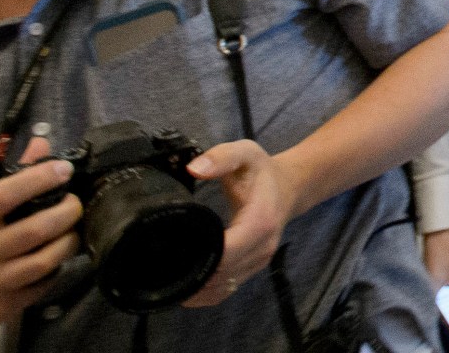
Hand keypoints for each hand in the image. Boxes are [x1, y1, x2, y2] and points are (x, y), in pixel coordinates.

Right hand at [0, 138, 81, 341]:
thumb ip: (10, 178)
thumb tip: (42, 144)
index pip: (3, 196)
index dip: (38, 179)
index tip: (64, 169)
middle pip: (36, 229)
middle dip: (67, 212)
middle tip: (75, 203)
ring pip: (46, 259)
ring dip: (69, 241)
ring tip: (72, 230)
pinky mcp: (6, 305)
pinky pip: (45, 284)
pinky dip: (58, 268)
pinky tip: (56, 258)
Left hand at [184, 140, 297, 306]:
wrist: (290, 187)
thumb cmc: (262, 171)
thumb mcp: (245, 153)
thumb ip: (221, 157)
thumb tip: (193, 169)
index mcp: (260, 222)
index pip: (227, 253)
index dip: (201, 257)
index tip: (171, 252)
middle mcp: (263, 247)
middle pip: (222, 274)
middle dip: (192, 275)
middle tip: (158, 267)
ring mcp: (259, 261)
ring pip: (223, 286)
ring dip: (197, 288)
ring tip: (168, 280)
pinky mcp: (254, 269)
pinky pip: (228, 290)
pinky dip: (206, 294)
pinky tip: (187, 289)